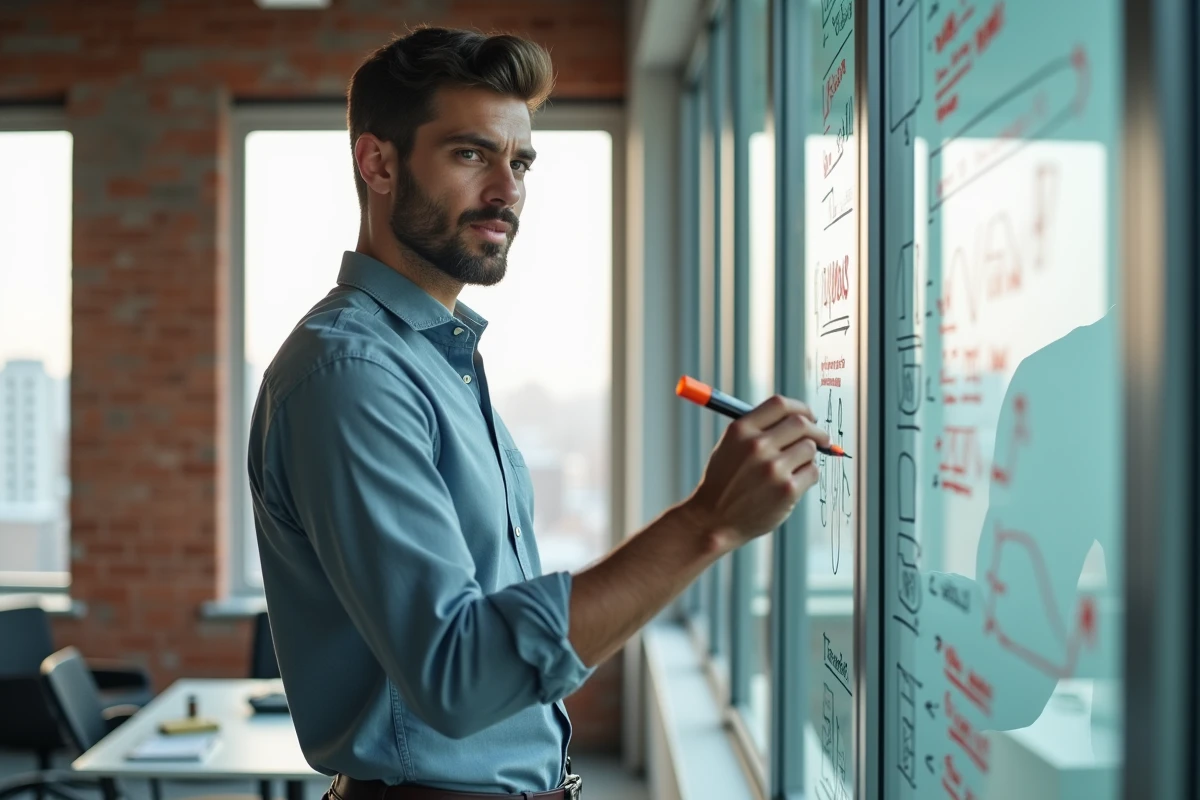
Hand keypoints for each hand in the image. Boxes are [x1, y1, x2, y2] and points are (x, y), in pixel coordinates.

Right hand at [684, 395, 829, 550]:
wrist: (713, 520)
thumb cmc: (724, 483)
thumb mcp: (730, 447)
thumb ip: (758, 429)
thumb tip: (798, 418)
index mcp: (740, 430)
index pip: (780, 404)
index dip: (800, 408)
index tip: (809, 416)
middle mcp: (756, 446)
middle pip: (800, 423)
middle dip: (815, 430)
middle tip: (821, 439)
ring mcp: (773, 468)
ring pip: (810, 449)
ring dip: (808, 456)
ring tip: (794, 468)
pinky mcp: (787, 490)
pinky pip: (812, 472)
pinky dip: (808, 476)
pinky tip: (792, 483)